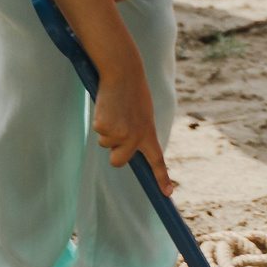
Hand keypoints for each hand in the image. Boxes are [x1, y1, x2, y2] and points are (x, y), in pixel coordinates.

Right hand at [92, 71, 173, 194]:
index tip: (167, 194)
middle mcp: (135, 138)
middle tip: (117, 130)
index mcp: (149, 134)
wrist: (123, 73)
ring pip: (106, 143)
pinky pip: (98, 130)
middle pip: (118, 162)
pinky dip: (100, 120)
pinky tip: (108, 106)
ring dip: (107, 129)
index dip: (162, 178)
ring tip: (115, 110)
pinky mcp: (104, 127)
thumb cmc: (133, 92)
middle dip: (114, 152)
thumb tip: (127, 147)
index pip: (157, 161)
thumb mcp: (142, 114)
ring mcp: (119, 134)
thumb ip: (138, 132)